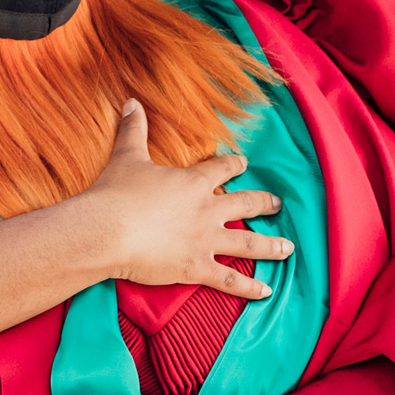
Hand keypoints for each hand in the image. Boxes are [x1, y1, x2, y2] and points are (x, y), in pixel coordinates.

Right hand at [73, 100, 289, 299]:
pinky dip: (248, 288)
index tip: (244, 163)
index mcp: (193, 182)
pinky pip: (228, 280)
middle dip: (264, 203)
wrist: (106, 229)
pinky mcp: (196, 267)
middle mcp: (207, 210)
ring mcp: (205, 240)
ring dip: (270, 246)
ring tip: (288, 248)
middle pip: (245, 204)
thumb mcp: (126, 156)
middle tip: (278, 204)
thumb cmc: (115, 193)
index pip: (222, 169)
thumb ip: (133, 128)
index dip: (234, 164)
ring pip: (248, 243)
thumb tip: (131, 101)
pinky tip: (266, 293)